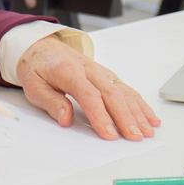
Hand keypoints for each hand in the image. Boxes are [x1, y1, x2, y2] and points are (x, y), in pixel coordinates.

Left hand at [15, 36, 160, 140]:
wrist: (42, 47)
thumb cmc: (38, 68)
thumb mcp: (33, 86)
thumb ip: (51, 102)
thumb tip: (65, 119)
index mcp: (69, 71)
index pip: (89, 94)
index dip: (101, 115)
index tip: (109, 134)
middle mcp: (89, 69)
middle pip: (111, 93)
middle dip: (125, 117)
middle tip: (135, 137)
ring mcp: (101, 71)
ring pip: (123, 91)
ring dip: (137, 112)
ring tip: (147, 131)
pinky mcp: (107, 75)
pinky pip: (126, 89)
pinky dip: (140, 104)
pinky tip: (150, 117)